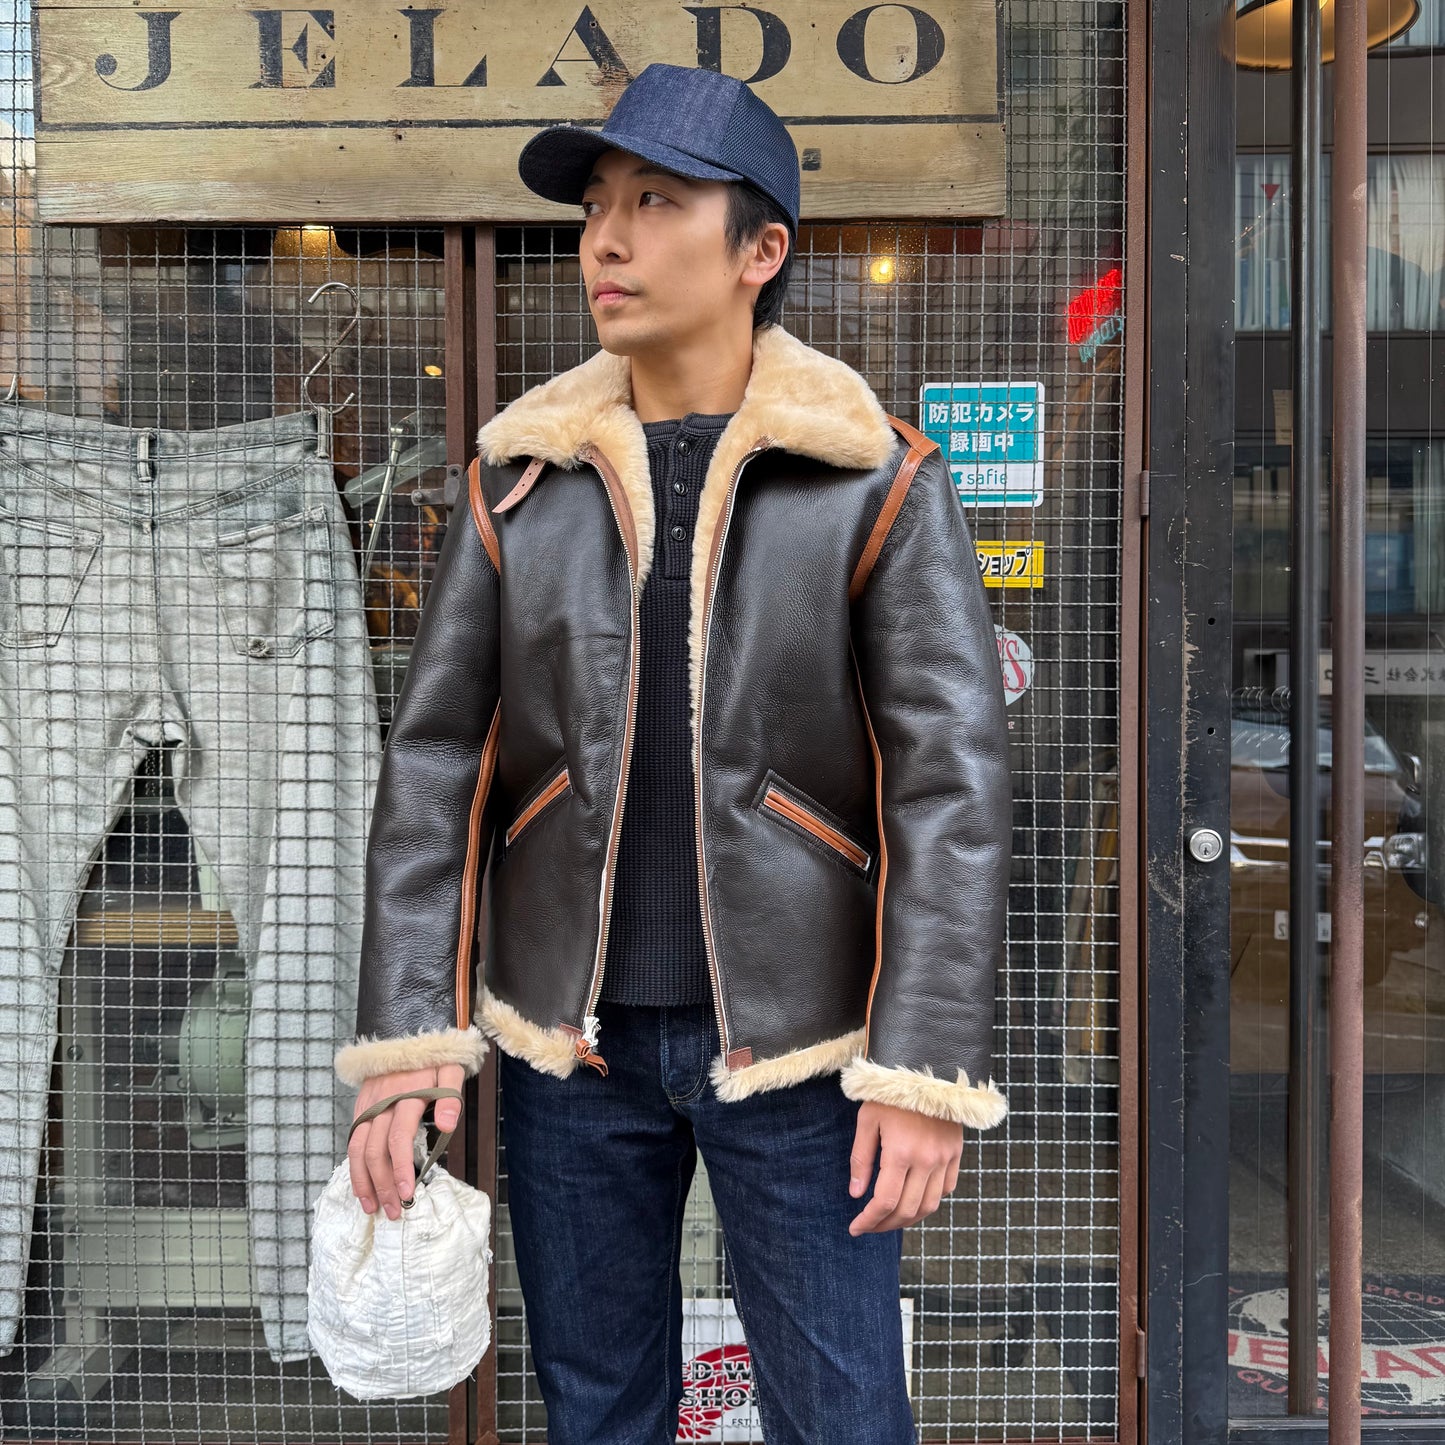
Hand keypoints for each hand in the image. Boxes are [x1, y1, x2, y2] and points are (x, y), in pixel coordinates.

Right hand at [346, 1063, 464, 1220]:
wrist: (407, 1027)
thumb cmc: (435, 1055)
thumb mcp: (451, 1069)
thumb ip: (450, 1097)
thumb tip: (446, 1127)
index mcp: (406, 1093)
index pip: (398, 1138)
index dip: (400, 1168)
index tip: (408, 1194)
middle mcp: (382, 1101)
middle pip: (375, 1150)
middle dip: (383, 1184)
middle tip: (394, 1211)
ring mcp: (367, 1103)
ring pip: (357, 1149)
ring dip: (363, 1181)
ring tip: (372, 1208)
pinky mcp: (360, 1105)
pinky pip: (352, 1140)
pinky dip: (354, 1166)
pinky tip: (362, 1185)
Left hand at [848, 1101, 962, 1235]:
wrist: (928, 1067)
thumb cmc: (890, 1092)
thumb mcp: (867, 1120)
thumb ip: (861, 1159)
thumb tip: (856, 1194)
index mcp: (901, 1153)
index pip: (884, 1202)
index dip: (869, 1221)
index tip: (855, 1228)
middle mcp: (926, 1160)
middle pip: (907, 1210)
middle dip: (885, 1225)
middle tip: (869, 1226)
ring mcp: (945, 1158)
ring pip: (929, 1205)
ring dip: (908, 1219)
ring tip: (890, 1219)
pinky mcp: (956, 1153)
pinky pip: (946, 1189)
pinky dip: (930, 1201)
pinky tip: (914, 1199)